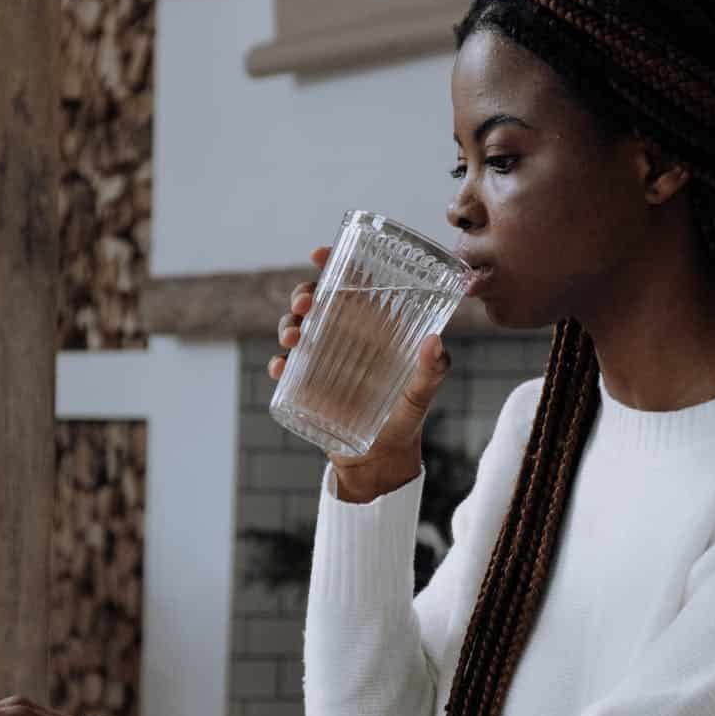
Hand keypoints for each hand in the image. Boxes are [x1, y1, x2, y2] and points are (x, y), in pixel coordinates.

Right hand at [269, 246, 451, 504]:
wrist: (381, 461)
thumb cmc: (406, 420)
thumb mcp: (422, 394)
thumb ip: (432, 370)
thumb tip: (435, 342)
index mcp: (371, 327)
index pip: (350, 285)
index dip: (333, 264)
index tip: (319, 254)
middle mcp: (344, 337)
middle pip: (316, 302)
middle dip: (303, 294)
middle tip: (306, 304)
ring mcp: (322, 360)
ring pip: (296, 329)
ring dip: (287, 325)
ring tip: (293, 339)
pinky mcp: (307, 386)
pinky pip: (286, 368)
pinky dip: (279, 364)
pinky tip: (280, 368)